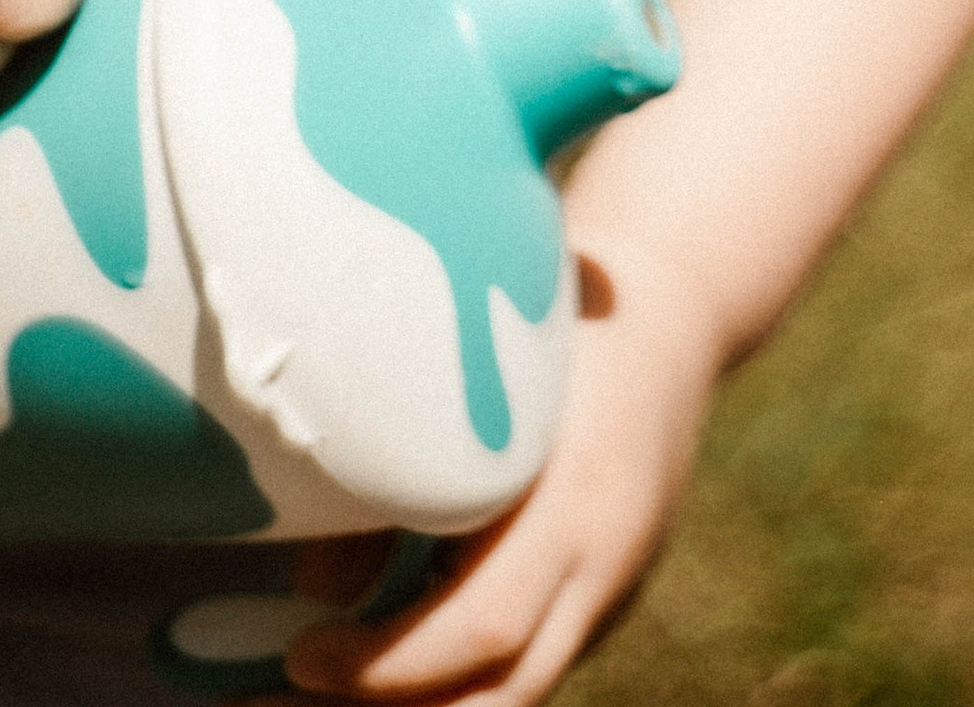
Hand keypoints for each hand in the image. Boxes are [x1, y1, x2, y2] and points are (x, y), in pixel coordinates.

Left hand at [284, 235, 722, 700]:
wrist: (673, 305)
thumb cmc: (552, 320)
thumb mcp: (488, 370)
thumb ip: (413, 463)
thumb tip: (316, 587)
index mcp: (578, 497)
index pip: (482, 626)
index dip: (387, 665)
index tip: (302, 653)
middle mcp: (607, 560)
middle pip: (507, 691)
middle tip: (300, 685)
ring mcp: (617, 585)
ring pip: (522, 692)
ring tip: (328, 690)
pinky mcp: (609, 595)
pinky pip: (533, 660)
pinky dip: (462, 679)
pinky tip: (390, 660)